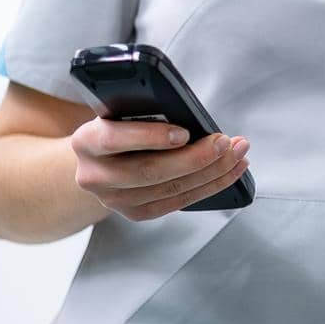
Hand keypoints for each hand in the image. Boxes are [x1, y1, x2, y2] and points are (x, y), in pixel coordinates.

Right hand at [71, 119, 249, 221]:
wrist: (100, 159)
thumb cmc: (120, 126)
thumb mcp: (121, 111)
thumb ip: (142, 110)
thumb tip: (189, 114)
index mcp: (87, 141)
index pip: (113, 139)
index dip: (150, 137)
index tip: (184, 132)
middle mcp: (94, 175)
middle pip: (149, 171)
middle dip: (195, 157)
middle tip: (225, 142)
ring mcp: (113, 200)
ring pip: (169, 190)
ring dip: (212, 171)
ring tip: (237, 153)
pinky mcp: (136, 213)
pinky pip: (178, 203)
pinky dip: (211, 186)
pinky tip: (231, 170)